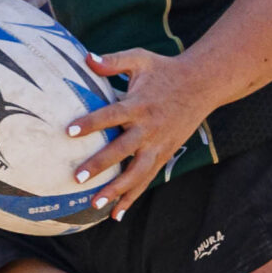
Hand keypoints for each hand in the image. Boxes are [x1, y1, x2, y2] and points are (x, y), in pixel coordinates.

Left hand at [68, 49, 209, 220]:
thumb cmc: (165, 70)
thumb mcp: (140, 59)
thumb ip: (113, 61)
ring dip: (116, 190)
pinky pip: (146, 180)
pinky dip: (132, 198)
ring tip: (94, 204)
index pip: (111, 115)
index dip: (90, 123)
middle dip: (100, 164)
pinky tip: (115, 214)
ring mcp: (157, 145)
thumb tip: (86, 58)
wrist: (203, 84)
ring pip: (136, 173)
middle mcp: (148, 128)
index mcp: (139, 104)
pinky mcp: (163, 156)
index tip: (69, 131)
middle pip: (121, 150)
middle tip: (77, 178)